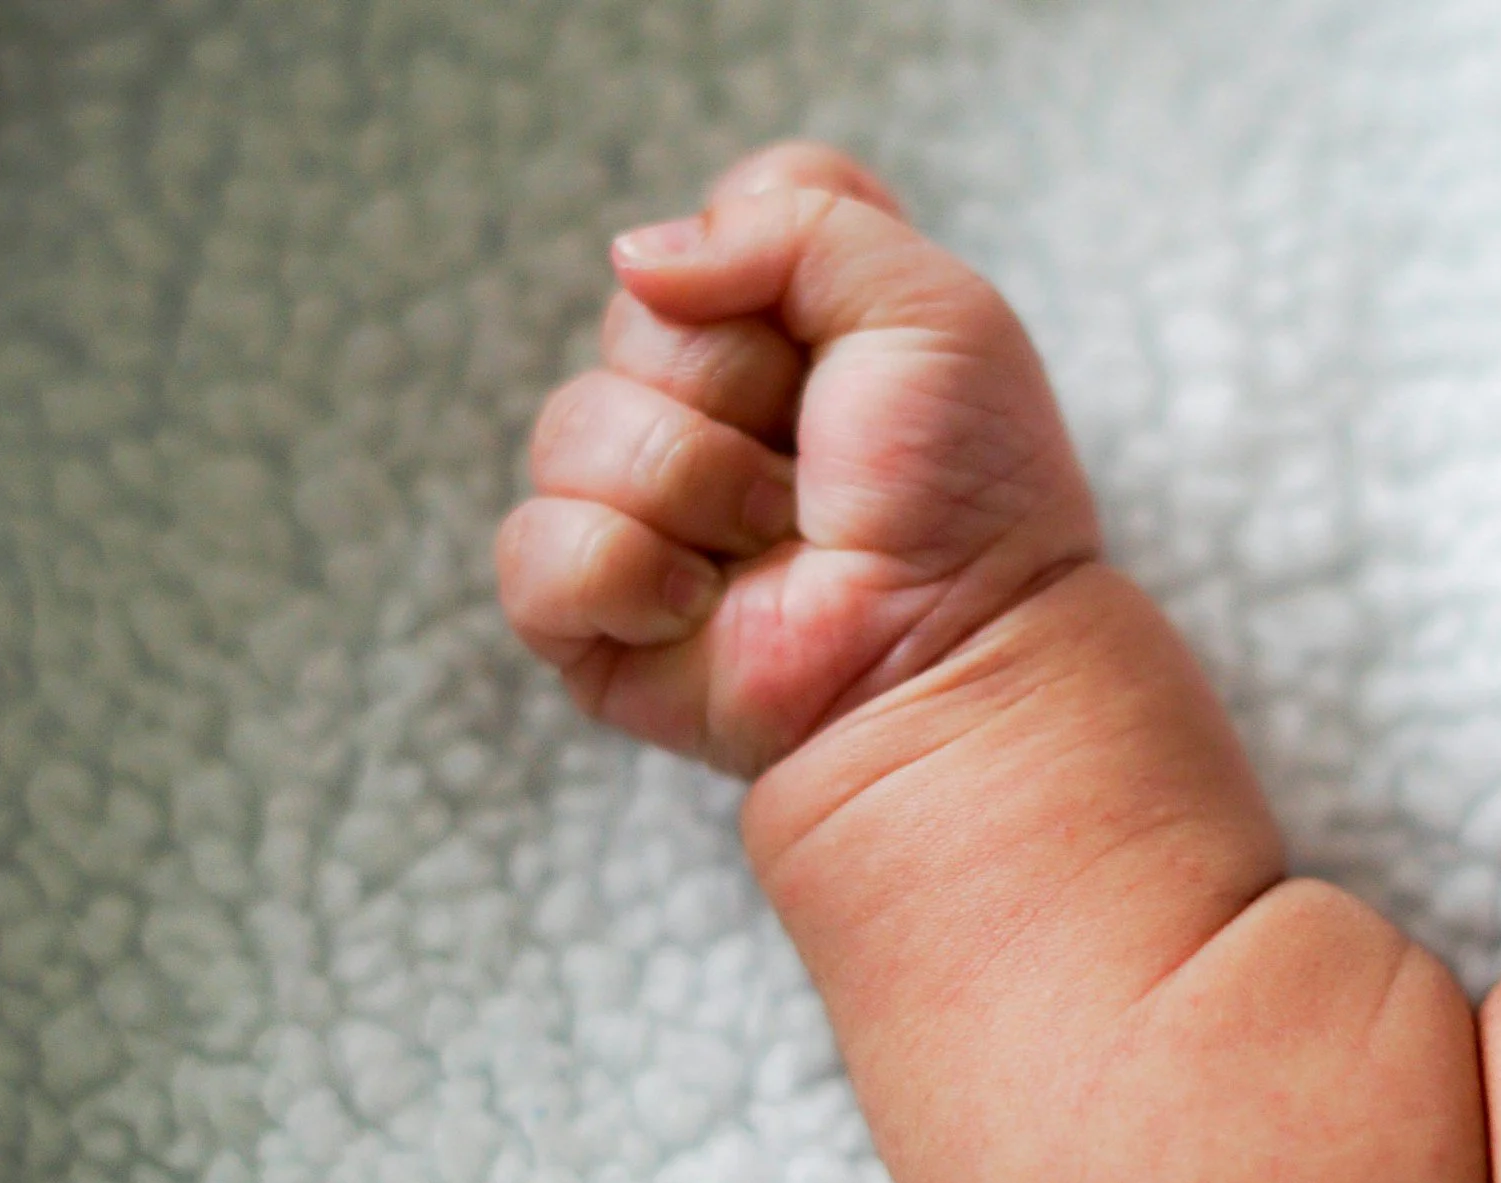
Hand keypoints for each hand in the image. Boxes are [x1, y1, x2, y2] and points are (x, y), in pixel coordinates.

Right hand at [496, 144, 1102, 775]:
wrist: (957, 649)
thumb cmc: (965, 492)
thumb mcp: (930, 309)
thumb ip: (796, 217)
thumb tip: (633, 259)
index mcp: (792, 323)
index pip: (721, 216)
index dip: (769, 262)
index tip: (840, 338)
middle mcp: (707, 402)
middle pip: (637, 315)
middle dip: (730, 385)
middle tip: (814, 463)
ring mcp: (640, 506)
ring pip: (573, 428)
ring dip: (693, 486)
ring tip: (776, 540)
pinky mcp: (594, 611)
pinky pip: (535, 549)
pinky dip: (624, 574)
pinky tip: (701, 608)